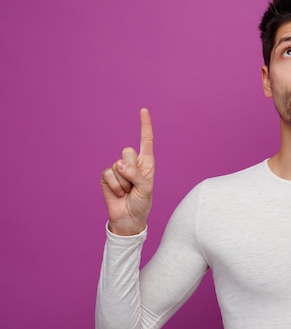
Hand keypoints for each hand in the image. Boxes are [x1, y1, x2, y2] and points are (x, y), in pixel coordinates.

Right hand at [100, 108, 154, 235]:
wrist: (128, 219)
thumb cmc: (142, 202)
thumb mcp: (146, 188)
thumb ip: (136, 174)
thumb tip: (118, 163)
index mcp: (146, 163)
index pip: (146, 141)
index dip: (145, 125)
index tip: (143, 109)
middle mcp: (132, 163)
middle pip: (128, 152)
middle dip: (132, 170)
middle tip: (134, 185)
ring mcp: (118, 169)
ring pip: (118, 165)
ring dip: (124, 182)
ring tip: (127, 192)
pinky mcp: (106, 176)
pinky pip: (109, 174)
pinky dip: (115, 186)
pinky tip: (118, 193)